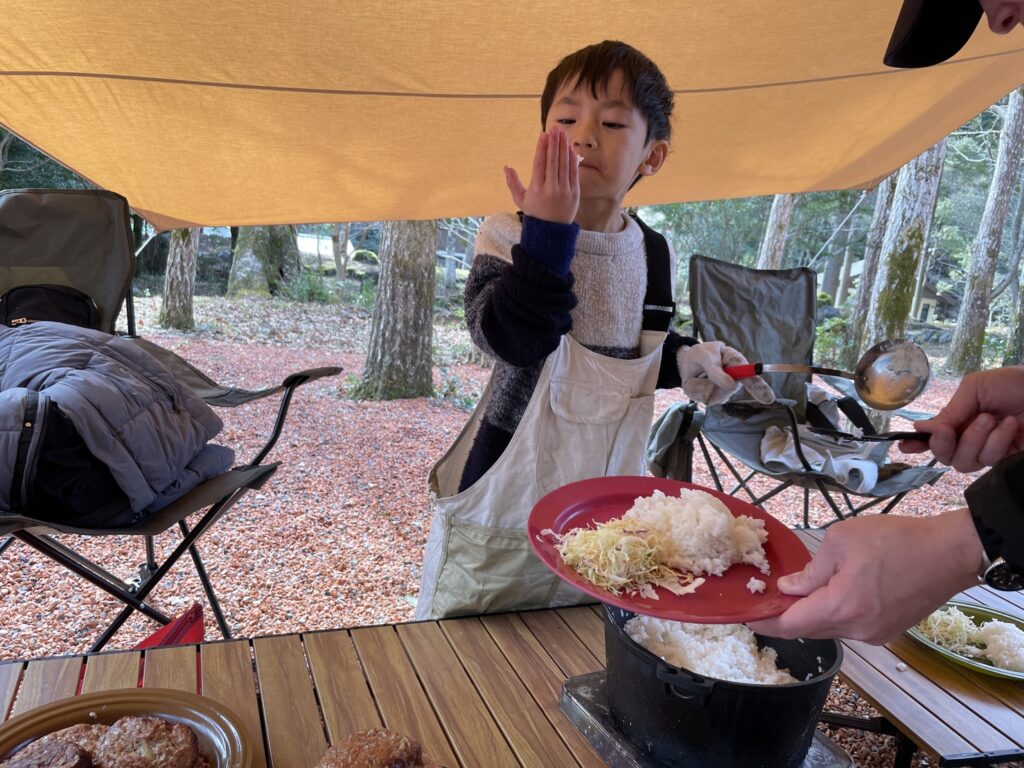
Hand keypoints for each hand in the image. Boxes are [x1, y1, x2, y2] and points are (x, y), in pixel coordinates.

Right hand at [504, 128, 579, 224]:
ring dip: (563, 147)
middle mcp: (550, 189)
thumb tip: (506, 167)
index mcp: (536, 189)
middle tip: (554, 129)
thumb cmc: (535, 214)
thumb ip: (513, 183)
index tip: (543, 135)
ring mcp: (564, 191)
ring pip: (564, 165)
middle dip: (553, 143)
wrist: (551, 232)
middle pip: (553, 161)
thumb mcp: (521, 200)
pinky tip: (570, 148)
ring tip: (562, 134)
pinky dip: (572, 159)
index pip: (540, 164)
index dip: (542, 148)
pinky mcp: (574, 193)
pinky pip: (574, 173)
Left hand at [677, 341, 774, 404]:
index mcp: (737, 364)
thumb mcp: (705, 356)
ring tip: (701, 373)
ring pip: (713, 395)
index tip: (768, 399)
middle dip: (713, 381)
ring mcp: (724, 392)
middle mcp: (735, 380)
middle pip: (727, 390)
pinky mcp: (712, 399)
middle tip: (705, 367)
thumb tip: (731, 385)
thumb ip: (716, 370)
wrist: (687, 361)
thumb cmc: (700, 355)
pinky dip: (695, 389)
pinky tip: (698, 381)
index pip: (751, 378)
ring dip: (701, 384)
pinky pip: (702, 398)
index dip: (760, 388)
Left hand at [747, 509, 981, 643]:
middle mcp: (856, 630)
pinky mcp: (887, 631)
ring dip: (812, 613)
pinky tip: (833, 591)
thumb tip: (789, 588)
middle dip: (785, 616)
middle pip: (808, 630)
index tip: (746, 614)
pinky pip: (850, 626)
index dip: (763, 622)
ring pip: (829, 628)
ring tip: (800, 590)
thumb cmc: (896, 540)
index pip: (789, 626)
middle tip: (769, 597)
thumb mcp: (842, 541)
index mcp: (840, 608)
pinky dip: (835, 612)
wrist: (949, 553)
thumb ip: (811, 570)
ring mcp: (874, 634)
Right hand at [900, 366, 1023, 470]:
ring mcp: (989, 451)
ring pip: (964, 462)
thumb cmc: (1016, 384)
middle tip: (951, 430)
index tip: (905, 447)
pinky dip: (997, 442)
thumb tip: (921, 428)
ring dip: (975, 439)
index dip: (918, 443)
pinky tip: (1010, 427)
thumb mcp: (975, 388)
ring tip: (993, 419)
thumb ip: (950, 410)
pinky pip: (989, 461)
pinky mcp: (1007, 461)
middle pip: (944, 455)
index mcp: (961, 418)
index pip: (935, 436)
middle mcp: (971, 437)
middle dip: (944, 443)